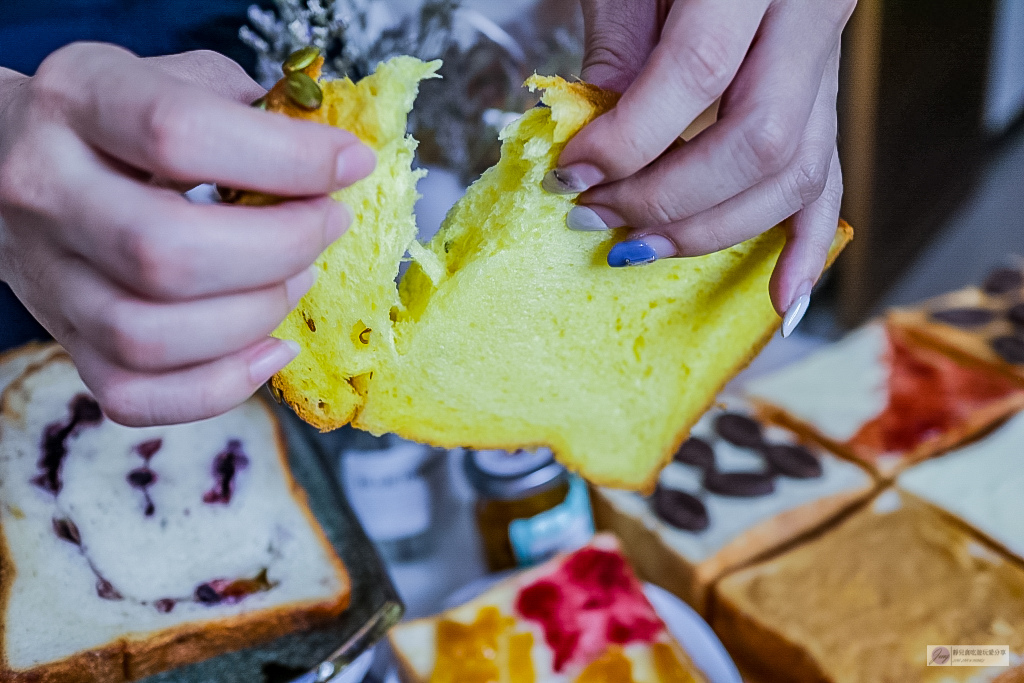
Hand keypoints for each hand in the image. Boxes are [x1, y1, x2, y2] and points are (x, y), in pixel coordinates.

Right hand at [0, 44, 375, 425]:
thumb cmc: (115, 123)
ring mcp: (50, 278)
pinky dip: (221, 386)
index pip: (179, 133)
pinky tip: (270, 350)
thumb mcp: (170, 79)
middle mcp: (46, 191)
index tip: (351, 164)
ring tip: (297, 278)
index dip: (286, 157)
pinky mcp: (66, 340)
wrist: (8, 162)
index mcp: (78, 102)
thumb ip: (246, 107)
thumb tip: (334, 159)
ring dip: (255, 315)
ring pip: (152, 335)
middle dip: (280, 248)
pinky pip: (138, 396)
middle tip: (326, 226)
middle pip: (167, 251)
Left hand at [545, 0, 854, 329]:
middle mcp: (812, 15)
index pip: (699, 72)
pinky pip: (828, 178)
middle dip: (667, 197)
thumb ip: (619, 48)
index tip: (571, 176)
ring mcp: (828, 61)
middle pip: (758, 140)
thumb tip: (594, 146)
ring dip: (714, 229)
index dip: (629, 139)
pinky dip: (806, 245)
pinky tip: (781, 297)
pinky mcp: (826, 97)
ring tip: (642, 247)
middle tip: (599, 217)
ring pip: (796, 172)